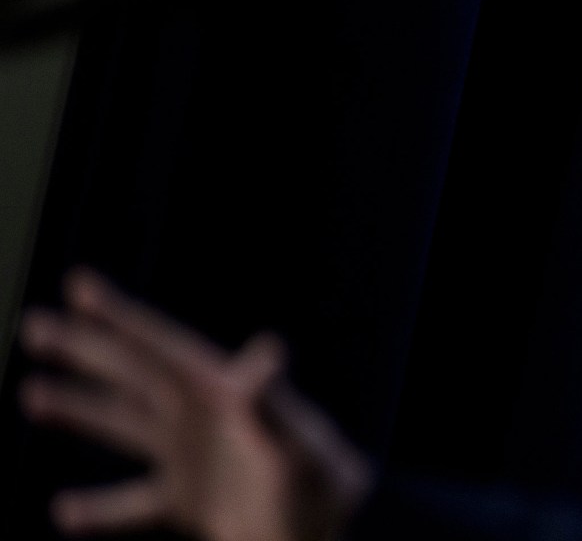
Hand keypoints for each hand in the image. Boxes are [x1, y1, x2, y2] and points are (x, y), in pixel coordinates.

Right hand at [16, 267, 374, 540]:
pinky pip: (133, 505)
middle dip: (84, 350)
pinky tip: (63, 511)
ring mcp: (194, 458)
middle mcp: (202, 418)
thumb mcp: (300, 442)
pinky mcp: (191, 502)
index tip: (80, 283)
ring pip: (123, 427)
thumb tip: (266, 351)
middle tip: (33, 326)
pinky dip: (99, 510)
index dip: (121, 316)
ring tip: (31, 393)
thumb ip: (274, 402)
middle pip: (131, 375)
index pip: (161, 345)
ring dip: (77, 411)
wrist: (332, 535)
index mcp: (222, 393)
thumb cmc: (323, 487)